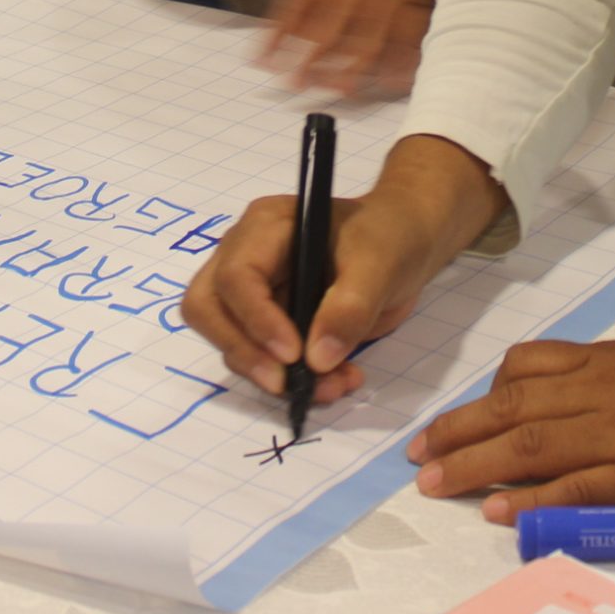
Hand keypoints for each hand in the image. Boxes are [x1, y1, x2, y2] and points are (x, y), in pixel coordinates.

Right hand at [182, 135, 504, 402]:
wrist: (407, 242)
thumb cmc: (391, 235)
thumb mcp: (381, 262)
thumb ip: (350, 307)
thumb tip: (316, 360)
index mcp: (266, 227)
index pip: (235, 275)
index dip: (255, 319)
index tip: (293, 354)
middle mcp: (246, 256)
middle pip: (208, 309)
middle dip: (243, 352)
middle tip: (286, 383)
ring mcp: (254, 292)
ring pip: (231, 342)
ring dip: (273, 375)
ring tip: (332, 386)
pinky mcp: (270, 324)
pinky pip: (262, 360)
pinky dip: (292, 381)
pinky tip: (336, 381)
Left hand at [261, 0, 442, 94]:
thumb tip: (285, 29)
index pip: (297, 3)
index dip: (278, 35)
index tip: (263, 61)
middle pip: (330, 24)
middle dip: (310, 58)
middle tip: (294, 84)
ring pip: (367, 35)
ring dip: (350, 65)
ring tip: (334, 89)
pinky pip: (406, 33)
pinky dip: (399, 57)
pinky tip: (388, 80)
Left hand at [407, 306, 614, 521]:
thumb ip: (611, 369)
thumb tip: (560, 383)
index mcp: (612, 360)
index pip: (527, 368)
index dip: (480, 396)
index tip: (451, 421)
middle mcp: (608, 391)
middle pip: (515, 408)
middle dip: (459, 431)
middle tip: (418, 456)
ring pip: (534, 445)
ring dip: (476, 466)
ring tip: (436, 484)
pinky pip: (578, 486)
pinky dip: (533, 499)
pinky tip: (499, 511)